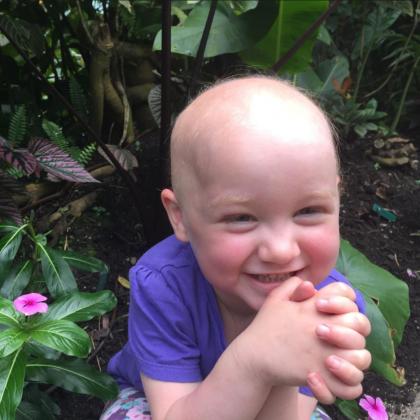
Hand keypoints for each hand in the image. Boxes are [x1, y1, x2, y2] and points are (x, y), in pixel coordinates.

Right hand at [237, 277, 365, 392]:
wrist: (252, 357)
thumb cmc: (264, 328)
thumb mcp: (274, 300)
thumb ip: (291, 286)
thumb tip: (308, 281)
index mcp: (311, 307)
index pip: (344, 294)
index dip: (346, 300)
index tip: (336, 310)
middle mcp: (321, 327)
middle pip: (358, 322)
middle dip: (357, 329)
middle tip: (345, 336)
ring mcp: (322, 352)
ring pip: (361, 356)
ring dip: (357, 357)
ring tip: (345, 358)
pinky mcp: (320, 375)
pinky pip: (350, 385)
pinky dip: (349, 383)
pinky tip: (339, 377)